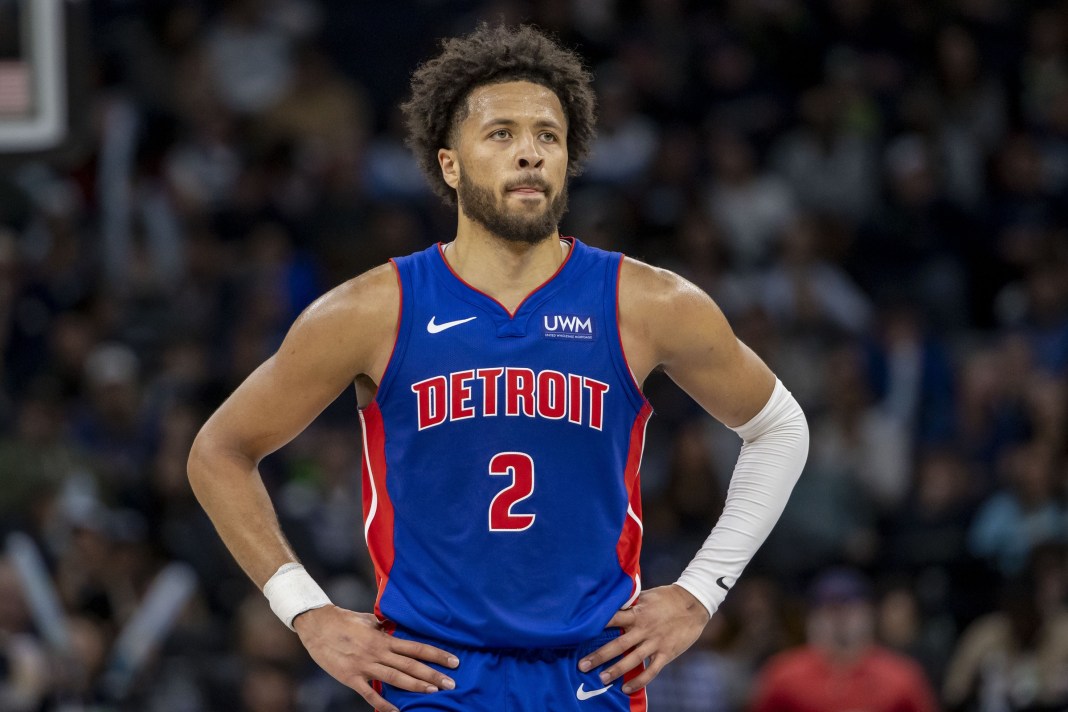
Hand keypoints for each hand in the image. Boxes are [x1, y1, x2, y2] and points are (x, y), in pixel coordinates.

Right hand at [293, 605, 458, 711]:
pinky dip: (383, 704)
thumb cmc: (343, 620)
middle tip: (451, 682)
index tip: (453, 661)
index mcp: (383, 638)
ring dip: (415, 686)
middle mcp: (377, 652)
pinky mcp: (350, 677)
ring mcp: (364, 666)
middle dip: (432, 674)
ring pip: (395, 678)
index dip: (436, 655)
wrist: (316, 625)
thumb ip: (383, 626)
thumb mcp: (368, 619)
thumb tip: (394, 625)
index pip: (416, 647)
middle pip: (410, 665)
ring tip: (434, 692)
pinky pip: (369, 694)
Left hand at [578, 585, 709, 693]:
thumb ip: (630, 604)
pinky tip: (626, 688)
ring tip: (601, 679)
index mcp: (637, 613)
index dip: (597, 625)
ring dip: (616, 670)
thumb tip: (611, 604)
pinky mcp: (666, 654)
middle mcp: (644, 629)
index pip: (613, 619)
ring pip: (632, 659)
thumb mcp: (646, 596)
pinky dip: (639, 681)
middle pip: (618, 644)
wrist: (694, 604)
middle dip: (600, 655)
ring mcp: (655, 643)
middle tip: (583, 666)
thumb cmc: (667, 598)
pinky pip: (651, 671)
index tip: (581, 633)